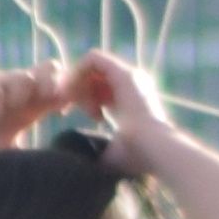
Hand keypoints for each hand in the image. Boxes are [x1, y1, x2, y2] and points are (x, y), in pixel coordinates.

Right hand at [0, 64, 79, 164]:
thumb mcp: (10, 152)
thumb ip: (32, 154)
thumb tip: (59, 170)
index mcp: (28, 103)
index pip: (58, 84)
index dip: (66, 92)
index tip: (63, 112)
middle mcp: (15, 88)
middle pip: (48, 68)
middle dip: (51, 85)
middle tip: (45, 107)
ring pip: (24, 77)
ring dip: (21, 99)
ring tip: (7, 119)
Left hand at [68, 47, 178, 168]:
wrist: (155, 149)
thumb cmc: (136, 157)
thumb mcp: (110, 153)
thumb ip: (94, 150)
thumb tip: (76, 160)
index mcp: (128, 102)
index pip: (98, 89)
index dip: (80, 98)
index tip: (67, 112)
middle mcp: (131, 85)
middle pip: (93, 76)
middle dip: (74, 89)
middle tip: (64, 107)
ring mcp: (129, 75)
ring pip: (91, 66)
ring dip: (74, 81)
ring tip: (65, 101)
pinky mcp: (123, 72)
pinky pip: (93, 59)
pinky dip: (77, 71)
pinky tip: (71, 91)